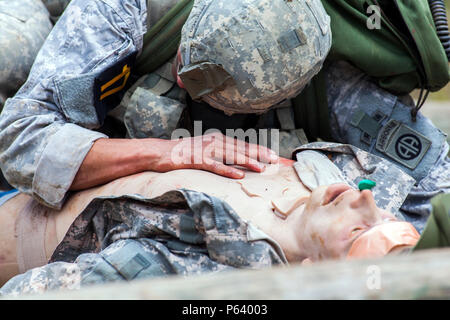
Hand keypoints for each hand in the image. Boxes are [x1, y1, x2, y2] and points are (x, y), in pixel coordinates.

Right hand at [150, 132, 278, 178]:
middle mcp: (214, 142)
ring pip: (230, 156)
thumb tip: (236, 161)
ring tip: (261, 168)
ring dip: (247, 161)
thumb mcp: (204, 150)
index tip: (272, 155)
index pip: (242, 144)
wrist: (160, 152)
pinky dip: (227, 170)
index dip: (258, 149)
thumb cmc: (183, 153)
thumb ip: (219, 154)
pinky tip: (238, 175)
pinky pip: (215, 165)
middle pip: (240, 148)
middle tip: (274, 160)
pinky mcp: (196, 159)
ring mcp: (205, 150)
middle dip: (258, 154)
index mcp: (217, 139)